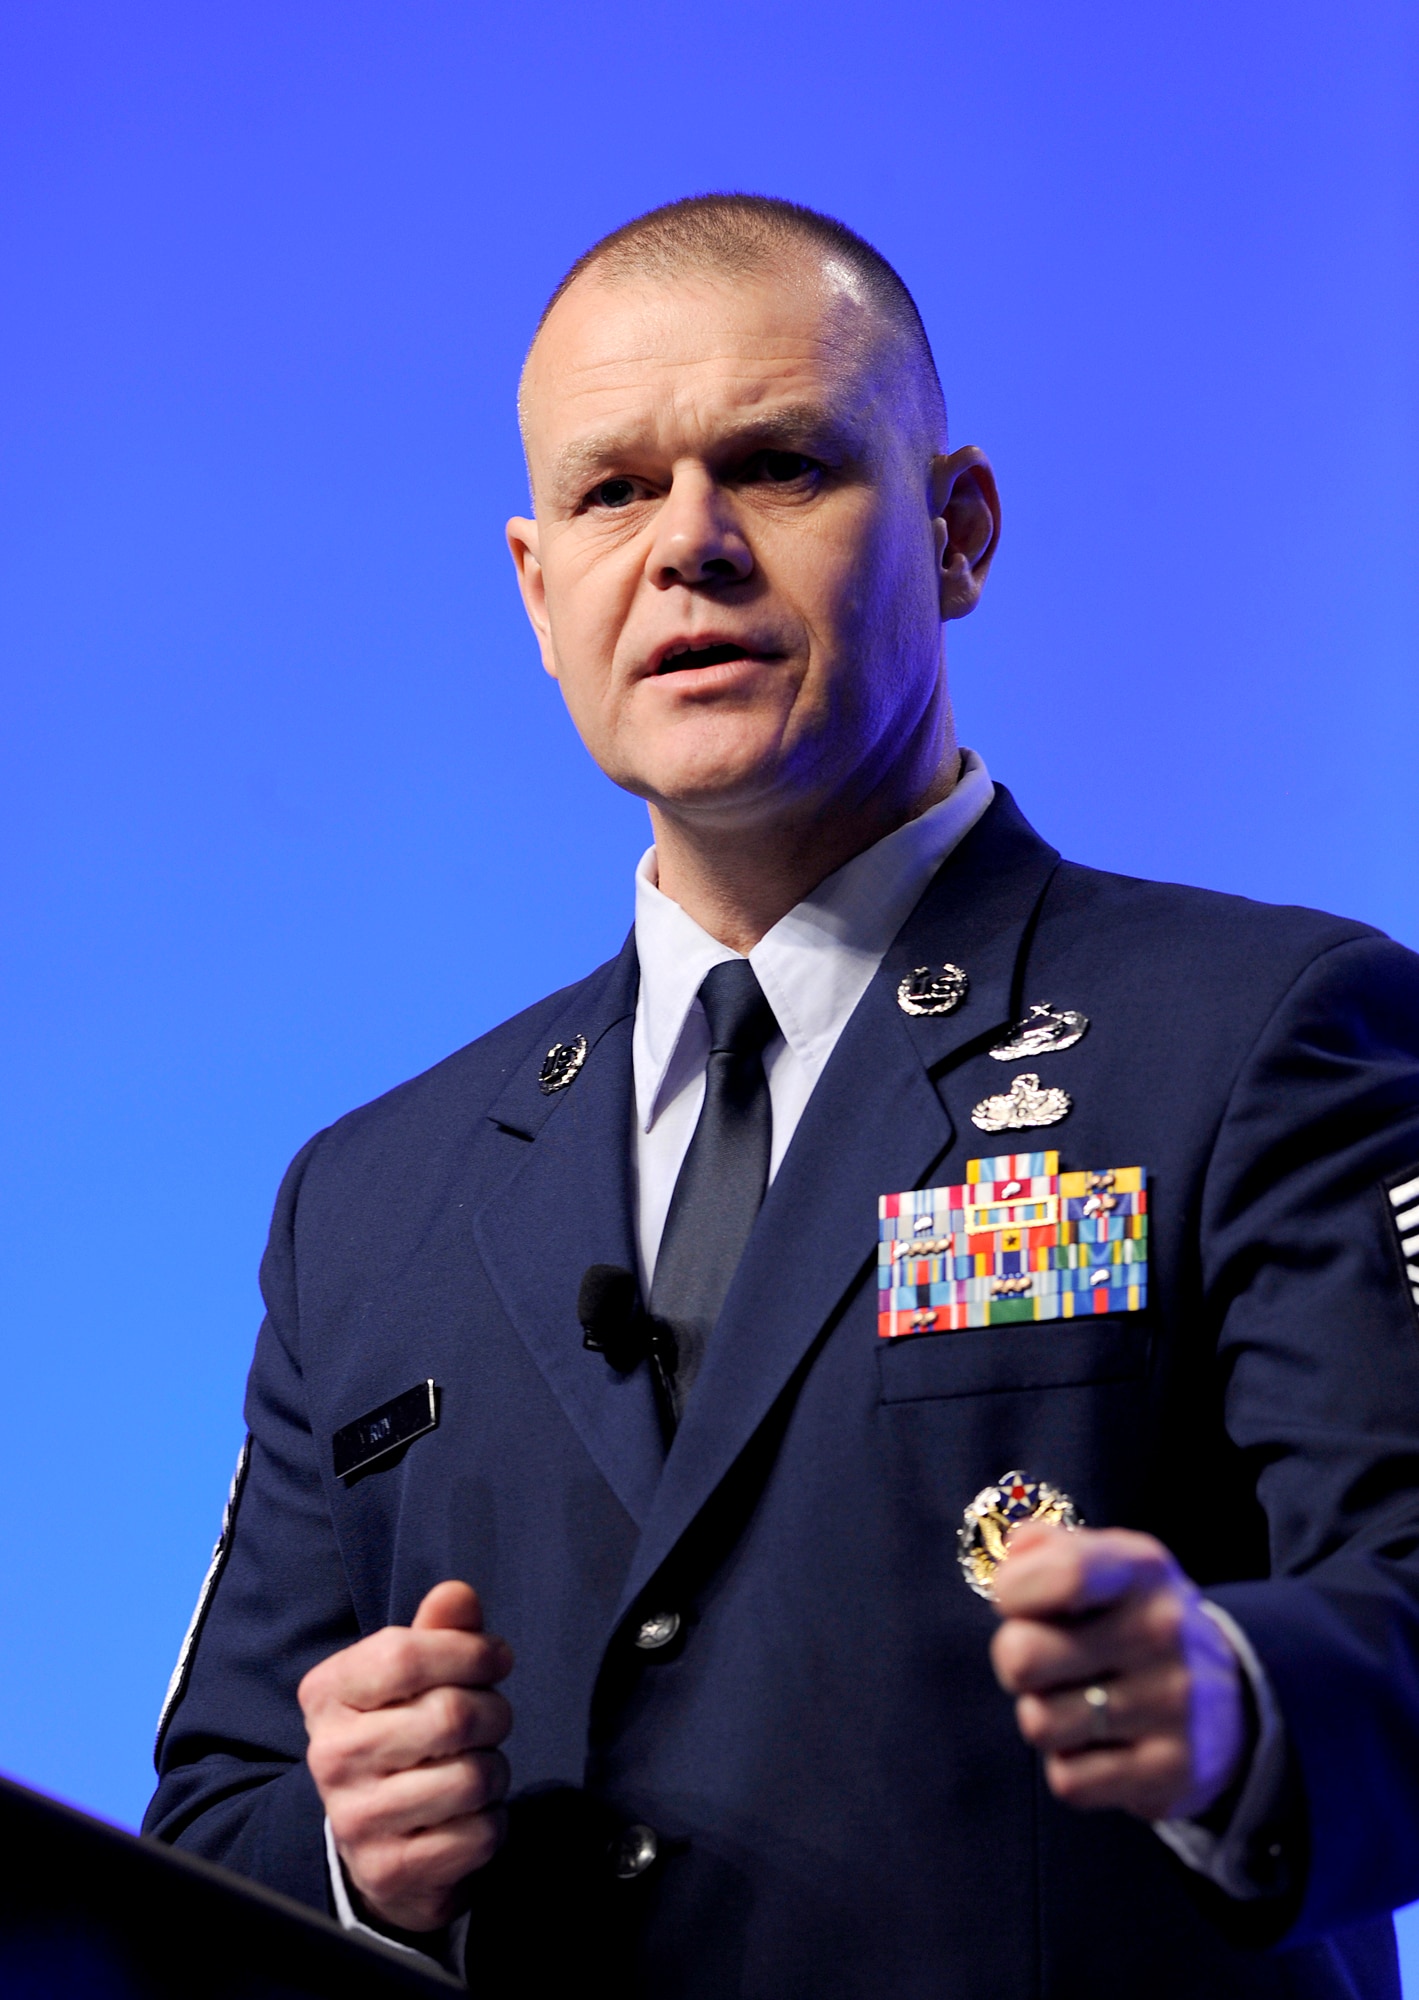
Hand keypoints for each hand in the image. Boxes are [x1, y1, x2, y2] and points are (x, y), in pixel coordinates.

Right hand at [299, 1580, 512, 1932]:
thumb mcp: (411, 1676)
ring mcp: (356, 1819)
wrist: (374, 1841)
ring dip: (496, 1769)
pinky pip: (478, 1834)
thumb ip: (437, 1632)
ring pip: (472, 1777)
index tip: (497, 1657)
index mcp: (327, 1694)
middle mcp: (330, 1756)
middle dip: (493, 1712)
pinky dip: (492, 1820)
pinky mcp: (389, 1871)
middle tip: (492, 1718)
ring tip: (478, 1767)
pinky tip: (469, 1814)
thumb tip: (457, 1595)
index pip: (404, 1655)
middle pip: (450, 1715)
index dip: (469, 1651)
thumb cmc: (402, 1732)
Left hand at [989, 1524, 1246, 1820]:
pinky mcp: (1170, 1771)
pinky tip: (1101, 1743)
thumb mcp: (1110, 1568)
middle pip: (1022, 1657)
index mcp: (1140, 1571)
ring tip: (1078, 1702)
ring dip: (1044, 1716)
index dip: (1014, 1590)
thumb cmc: (1139, 1624)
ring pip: (1039, 1724)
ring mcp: (1171, 1704)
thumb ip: (1050, 1551)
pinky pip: (1069, 1780)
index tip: (1017, 1602)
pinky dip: (1071, 1766)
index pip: (1063, 1573)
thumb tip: (1015, 1553)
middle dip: (1015, 1662)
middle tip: (1042, 1663)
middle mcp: (1161, 1631)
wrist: (1233, 1701)